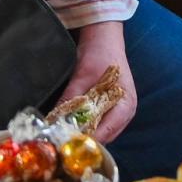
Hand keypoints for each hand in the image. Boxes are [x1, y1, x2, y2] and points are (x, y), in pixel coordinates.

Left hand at [60, 19, 136, 142]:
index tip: (65, 144)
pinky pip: (98, 124)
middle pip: (104, 137)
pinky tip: (72, 124)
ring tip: (65, 134)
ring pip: (100, 132)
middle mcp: (125, 113)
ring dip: (84, 133)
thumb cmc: (100, 53)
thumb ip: (72, 98)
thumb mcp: (83, 75)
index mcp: (125, 106)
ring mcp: (119, 111)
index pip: (105, 133)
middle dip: (83, 139)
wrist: (103, 37)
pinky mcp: (110, 107)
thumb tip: (55, 119)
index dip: (85, 139)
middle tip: (61, 141)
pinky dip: (86, 125)